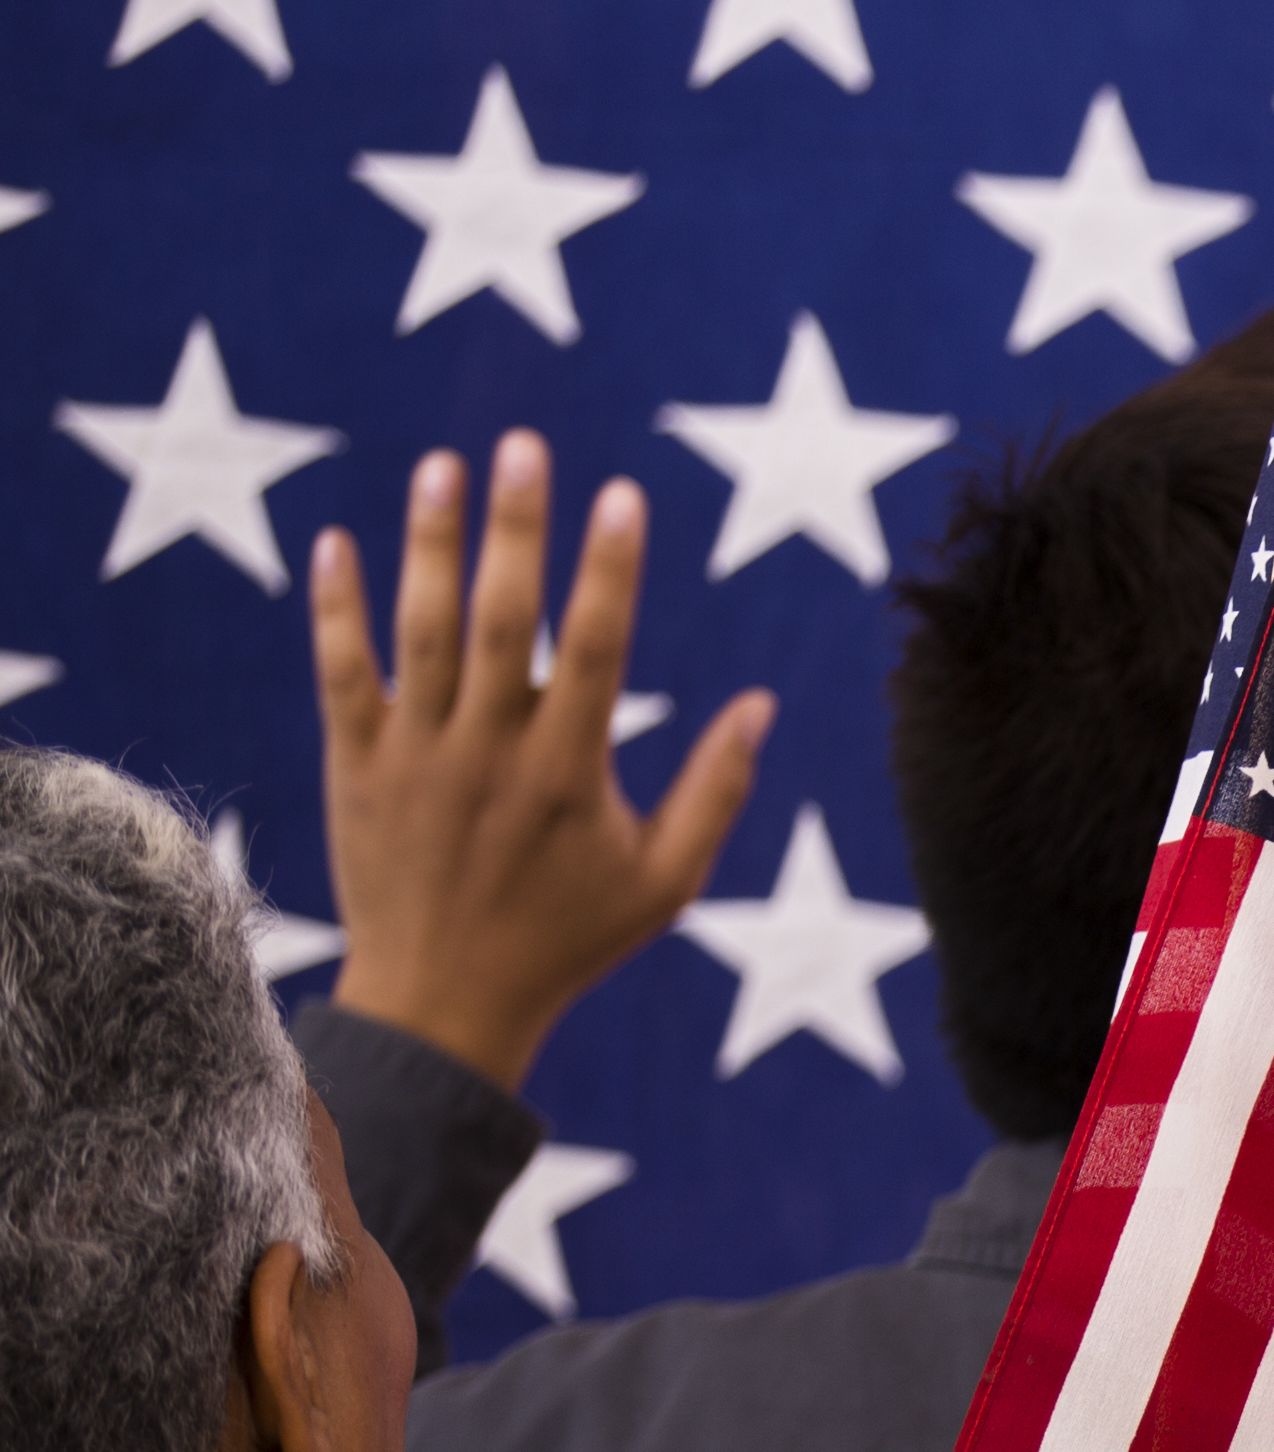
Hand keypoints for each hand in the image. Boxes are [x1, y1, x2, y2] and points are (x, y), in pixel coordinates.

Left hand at [311, 434, 772, 1088]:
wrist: (441, 1005)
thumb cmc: (568, 941)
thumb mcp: (666, 882)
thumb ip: (715, 790)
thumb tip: (759, 704)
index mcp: (569, 772)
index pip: (593, 647)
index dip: (608, 567)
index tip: (620, 495)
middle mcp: (488, 751)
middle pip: (502, 618)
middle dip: (516, 526)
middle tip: (522, 446)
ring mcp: (416, 755)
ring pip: (421, 630)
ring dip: (430, 544)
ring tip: (441, 467)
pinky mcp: (356, 767)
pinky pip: (342, 674)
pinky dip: (337, 609)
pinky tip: (337, 544)